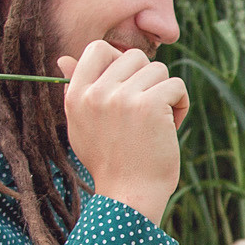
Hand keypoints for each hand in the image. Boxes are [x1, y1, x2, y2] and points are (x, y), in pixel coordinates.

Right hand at [58, 41, 188, 223]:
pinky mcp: (150, 104)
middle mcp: (96, 93)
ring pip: (159, 69)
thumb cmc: (109, 161)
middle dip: (147, 80)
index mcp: (76, 95)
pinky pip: (176, 85)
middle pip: (134, 56)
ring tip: (157, 122)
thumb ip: (76, 90)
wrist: (129, 195)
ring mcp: (123, 97)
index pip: (97, 48)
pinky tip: (171, 127)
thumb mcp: (81, 125)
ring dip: (165, 93)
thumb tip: (63, 59)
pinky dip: (181, 104)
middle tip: (146, 111)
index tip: (129, 86)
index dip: (119, 60)